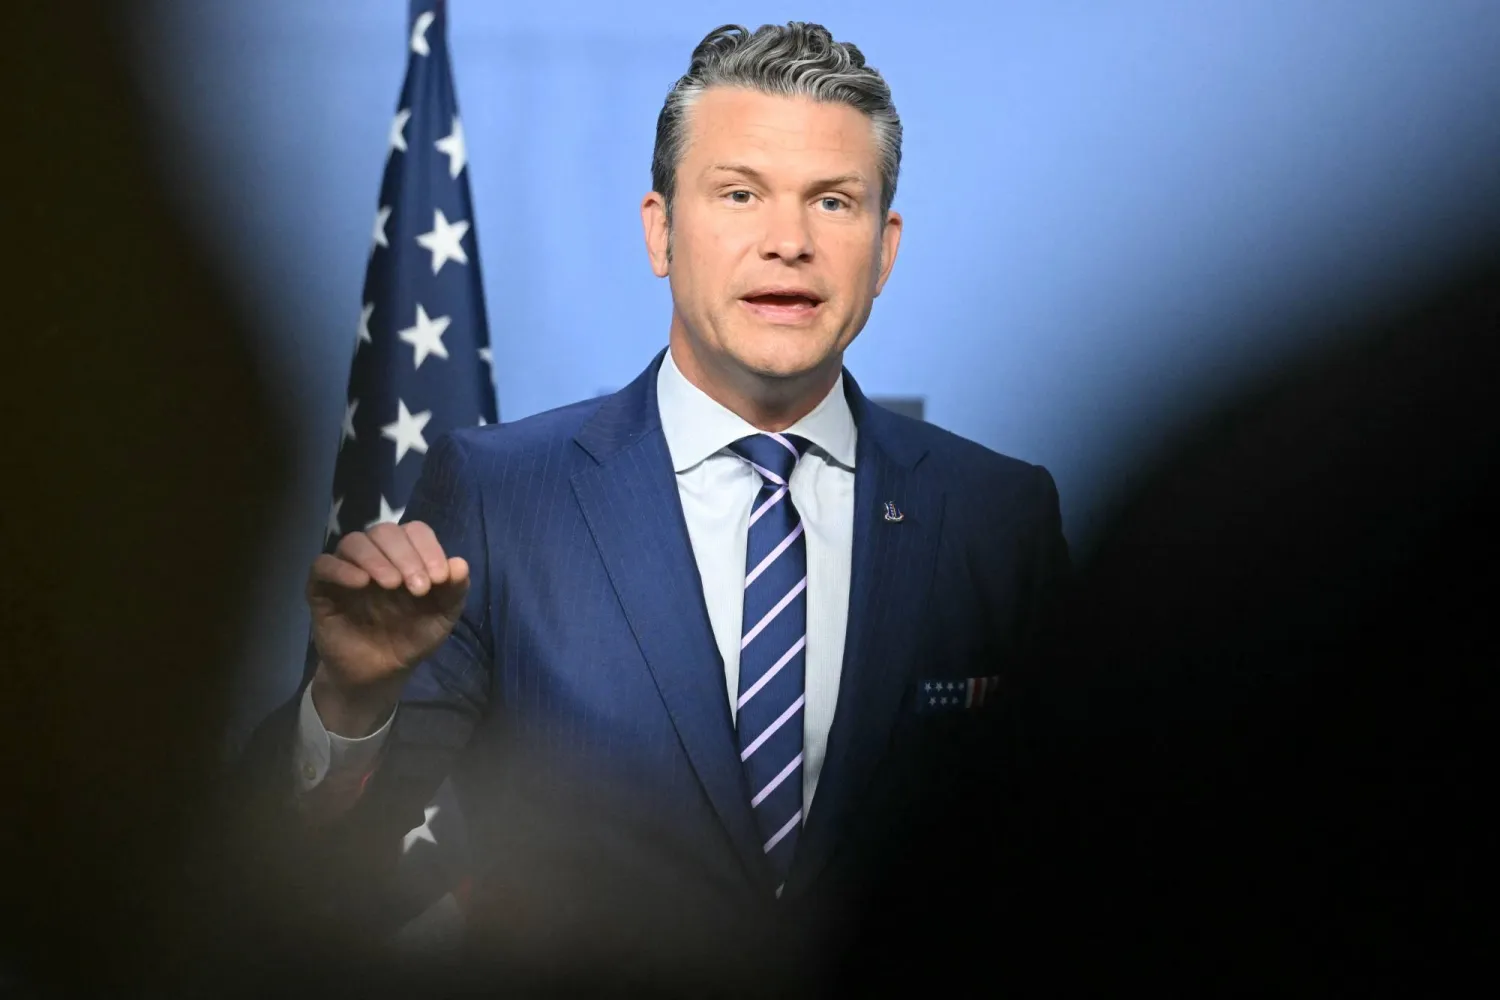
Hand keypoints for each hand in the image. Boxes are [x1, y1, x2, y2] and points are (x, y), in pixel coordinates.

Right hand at [306, 521, 468, 732]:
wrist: (380, 674)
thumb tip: (460, 564)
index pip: (415, 532)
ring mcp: (347, 570)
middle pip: (385, 531)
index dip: (428, 548)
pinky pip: (323, 565)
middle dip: (405, 555)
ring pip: (354, 542)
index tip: (439, 579)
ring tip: (391, 584)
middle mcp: (376, 557)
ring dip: (375, 558)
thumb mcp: (441, 619)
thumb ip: (454, 592)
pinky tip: (360, 583)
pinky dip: (341, 568)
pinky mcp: (321, 588)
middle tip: (418, 587)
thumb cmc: (411, 638)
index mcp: (406, 557)